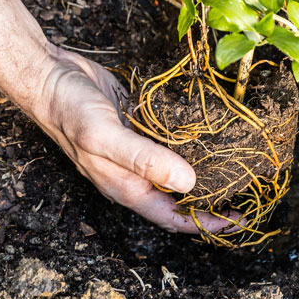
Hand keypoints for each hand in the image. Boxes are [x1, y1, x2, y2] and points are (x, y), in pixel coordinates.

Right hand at [29, 46, 232, 233]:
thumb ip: (144, 159)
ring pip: (177, 167)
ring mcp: (137, 149)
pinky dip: (192, 139)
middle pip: (179, 196)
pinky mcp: (139, 124)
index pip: (174, 216)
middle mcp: (134, 173)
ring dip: (205, 168)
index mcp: (126, 186)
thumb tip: (188, 183)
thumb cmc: (70, 111)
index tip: (241, 219)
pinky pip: (170, 139)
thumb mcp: (105, 136)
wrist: (49, 76)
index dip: (207, 222)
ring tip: (239, 163)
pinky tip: (213, 130)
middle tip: (249, 191)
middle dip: (212, 198)